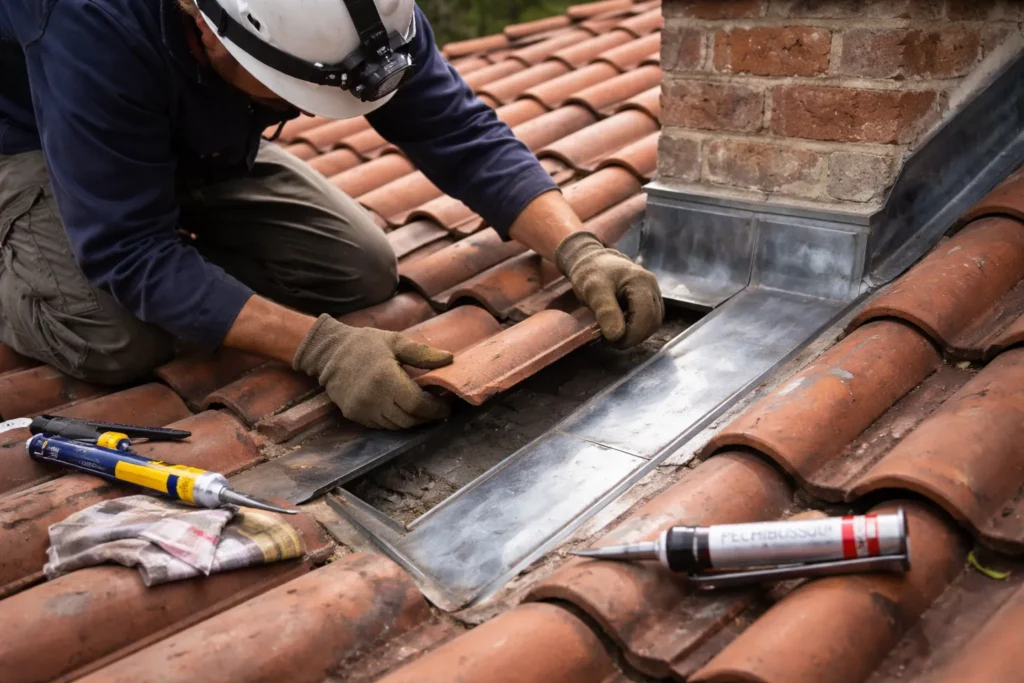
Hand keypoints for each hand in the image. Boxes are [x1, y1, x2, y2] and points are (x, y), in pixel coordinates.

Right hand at [293, 314, 453, 429]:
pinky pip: (381, 425)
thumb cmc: (365, 344)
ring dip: (411, 420)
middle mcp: (373, 398)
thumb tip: (450, 359)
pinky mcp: (353, 415)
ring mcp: (361, 409)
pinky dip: (394, 420)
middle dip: (426, 417)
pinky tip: (400, 409)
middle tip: (437, 409)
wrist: (328, 352)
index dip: (434, 409)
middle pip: (408, 419)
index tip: (445, 407)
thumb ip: (422, 354)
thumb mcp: (395, 341)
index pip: (417, 404)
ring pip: (395, 425)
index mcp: (385, 377)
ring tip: (421, 409)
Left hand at [556, 231, 663, 347]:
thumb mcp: (593, 291)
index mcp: (641, 282)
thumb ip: (606, 311)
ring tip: (614, 335)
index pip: (646, 316)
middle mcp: (652, 287)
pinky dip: (637, 328)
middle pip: (653, 322)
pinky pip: (649, 320)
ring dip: (636, 334)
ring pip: (653, 323)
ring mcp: (654, 293)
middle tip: (611, 341)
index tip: (610, 341)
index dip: (631, 334)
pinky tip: (620, 327)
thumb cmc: (591, 273)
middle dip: (633, 337)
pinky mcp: (650, 300)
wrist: (592, 261)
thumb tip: (616, 335)